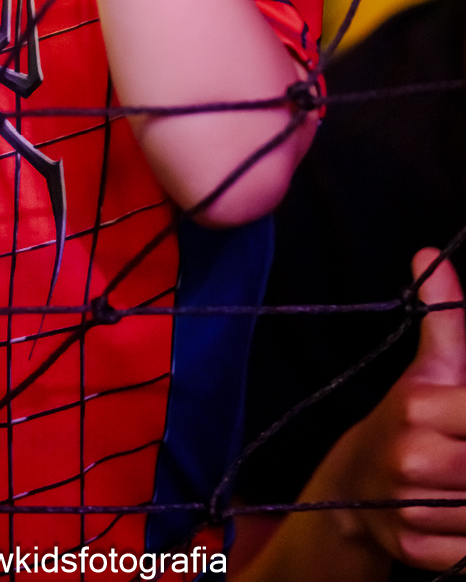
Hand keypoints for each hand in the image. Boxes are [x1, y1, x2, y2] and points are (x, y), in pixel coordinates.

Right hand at [327, 248, 465, 572]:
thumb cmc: (405, 418)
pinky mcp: (416, 552)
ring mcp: (412, 510)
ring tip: (460, 475)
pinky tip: (456, 511)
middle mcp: (413, 459)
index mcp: (421, 408)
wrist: (353, 484)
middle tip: (462, 444)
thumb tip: (430, 256)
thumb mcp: (428, 369)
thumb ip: (445, 318)